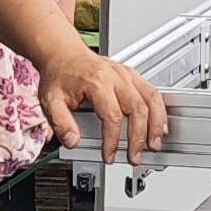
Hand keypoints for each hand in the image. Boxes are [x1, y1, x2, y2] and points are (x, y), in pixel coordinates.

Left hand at [36, 40, 169, 163]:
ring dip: (156, 123)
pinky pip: (152, 92)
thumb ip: (60, 123)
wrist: (63, 53)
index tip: (109, 155)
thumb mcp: (50, 100)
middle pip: (137, 108)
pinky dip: (160, 111)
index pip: (112, 115)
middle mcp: (116, 76)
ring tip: (154, 143)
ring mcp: (127, 74)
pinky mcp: (132, 75)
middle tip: (135, 156)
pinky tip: (159, 126)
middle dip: (139, 137)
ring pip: (151, 99)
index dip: (113, 139)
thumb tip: (73, 141)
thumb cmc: (60, 74)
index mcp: (97, 81)